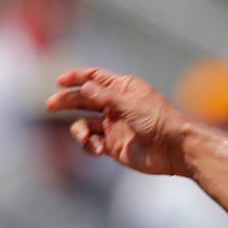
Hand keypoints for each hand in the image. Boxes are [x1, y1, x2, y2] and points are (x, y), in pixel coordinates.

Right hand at [47, 67, 188, 175]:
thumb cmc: (160, 120)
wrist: (176, 149)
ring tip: (85, 136)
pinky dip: (89, 146)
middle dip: (66, 101)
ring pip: (85, 124)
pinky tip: (98, 150)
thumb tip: (82, 88)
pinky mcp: (114, 146)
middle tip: (50, 105)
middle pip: (83, 100)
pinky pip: (92, 143)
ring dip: (79, 130)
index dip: (77, 78)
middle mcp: (116, 106)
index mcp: (123, 89)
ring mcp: (114, 126)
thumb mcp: (131, 104)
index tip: (60, 81)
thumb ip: (104, 97)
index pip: (95, 78)